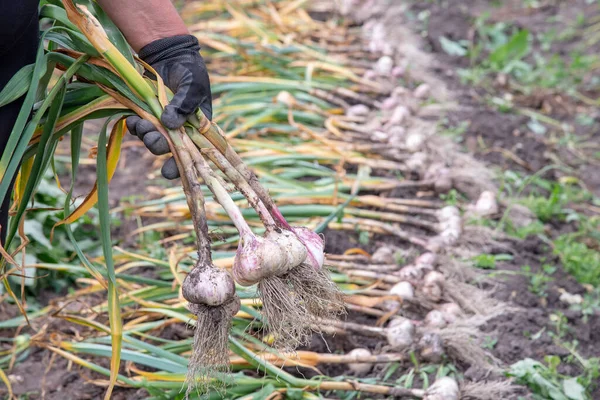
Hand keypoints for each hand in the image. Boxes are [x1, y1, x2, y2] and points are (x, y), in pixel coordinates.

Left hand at [128, 34, 211, 179]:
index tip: (169, 172)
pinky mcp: (147, 115)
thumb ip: (184, 105)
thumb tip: (170, 125)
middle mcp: (181, 131)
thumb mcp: (193, 85)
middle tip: (153, 139)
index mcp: (199, 129)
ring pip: (152, 140)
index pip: (194, 154)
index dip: (182, 167)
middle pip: (169, 150)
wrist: (171, 53)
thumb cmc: (190, 70)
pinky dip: (134, 126)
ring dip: (146, 136)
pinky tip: (133, 119)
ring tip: (142, 124)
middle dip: (159, 147)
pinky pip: (138, 128)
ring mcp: (162, 124)